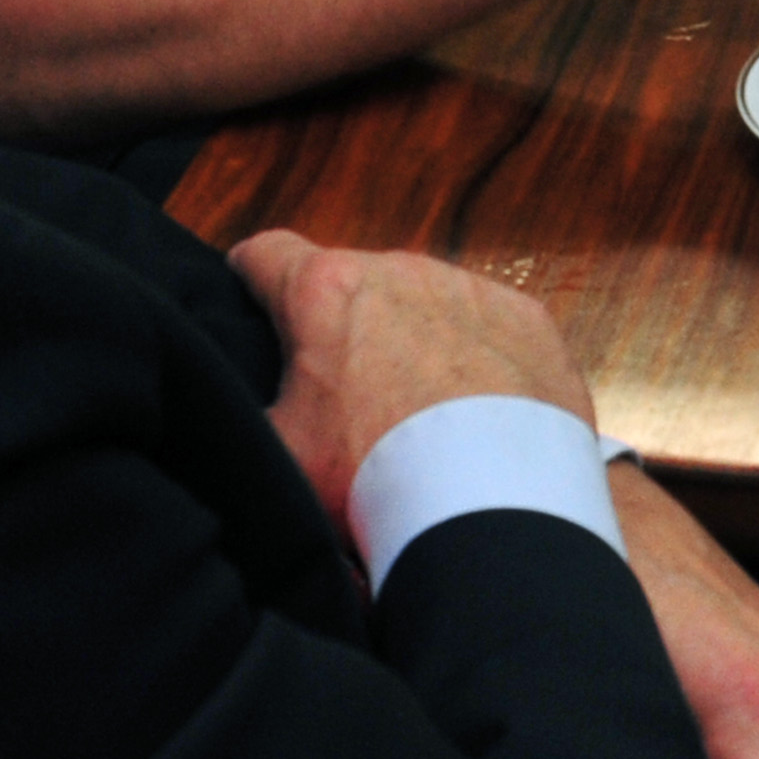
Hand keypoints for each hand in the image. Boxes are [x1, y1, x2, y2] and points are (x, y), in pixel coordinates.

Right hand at [227, 235, 591, 516]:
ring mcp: (471, 287)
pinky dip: (476, 357)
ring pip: (423, 302)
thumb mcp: (276, 457)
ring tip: (416, 413)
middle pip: (351, 283)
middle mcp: (400, 269)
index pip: (265, 254)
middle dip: (341, 326)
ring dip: (411, 338)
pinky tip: (475, 412)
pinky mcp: (528, 318)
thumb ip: (245, 416)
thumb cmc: (369, 476)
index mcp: (326, 290)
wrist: (488, 503)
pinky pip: (488, 326)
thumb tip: (229, 413)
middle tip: (343, 395)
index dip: (250, 280)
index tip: (251, 310)